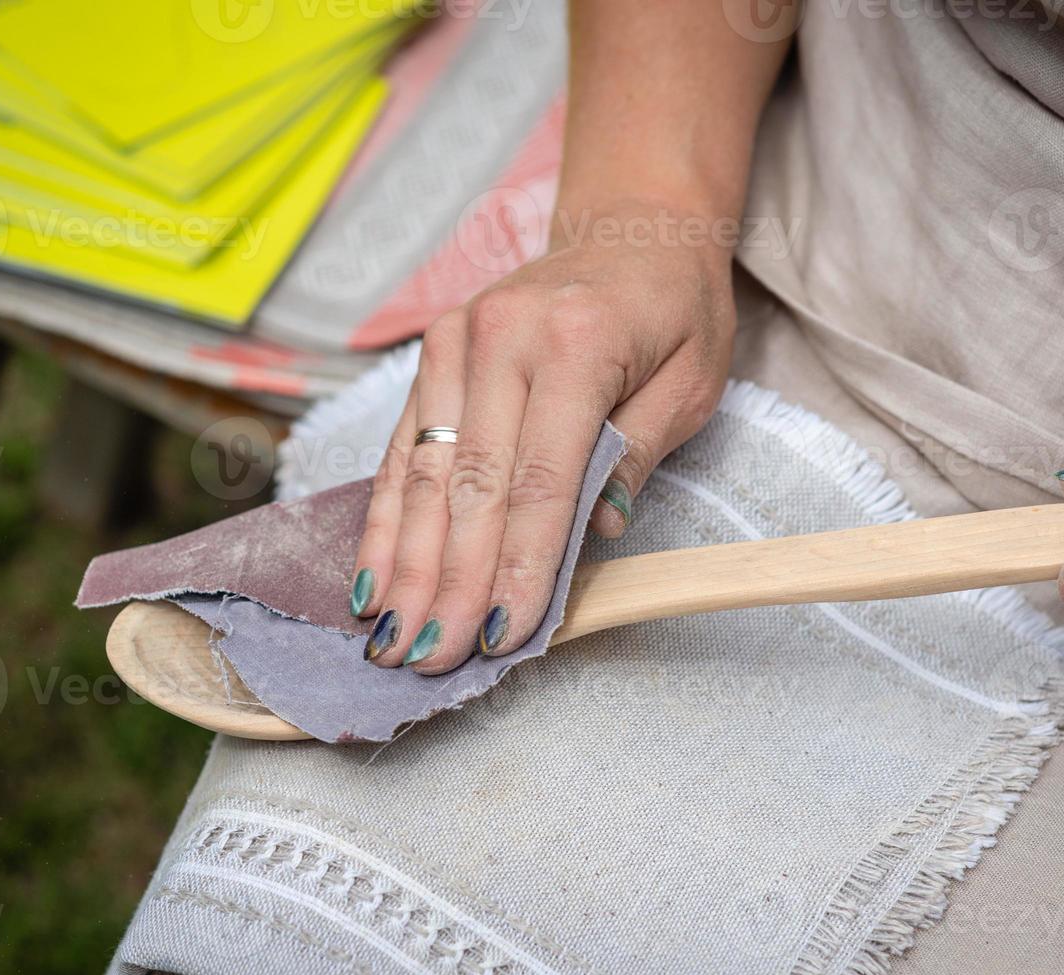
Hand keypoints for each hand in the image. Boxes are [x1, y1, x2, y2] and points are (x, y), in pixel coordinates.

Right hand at [349, 200, 735, 673]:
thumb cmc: (674, 309)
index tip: (498, 635)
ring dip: (403, 563)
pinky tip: (371, 577)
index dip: (517, 565)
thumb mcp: (691, 381)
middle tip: (428, 658)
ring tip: (386, 638)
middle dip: (448, 582)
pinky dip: (386, 518)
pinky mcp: (434, 351)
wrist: (633, 226)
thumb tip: (589, 537)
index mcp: (578, 342)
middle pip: (469, 484)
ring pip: (423, 471)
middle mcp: (503, 336)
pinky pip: (403, 446)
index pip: (540, 480)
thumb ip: (636, 456)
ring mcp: (457, 340)